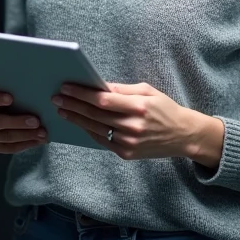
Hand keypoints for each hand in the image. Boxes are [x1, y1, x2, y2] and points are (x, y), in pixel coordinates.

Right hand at [0, 89, 48, 153]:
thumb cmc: (5, 97)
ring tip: (42, 133)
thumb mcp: (4, 91)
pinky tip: (37, 141)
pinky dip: (25, 145)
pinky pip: (9, 148)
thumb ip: (12, 91)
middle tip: (36, 121)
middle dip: (19, 123)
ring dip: (26, 136)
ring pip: (6, 137)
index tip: (11, 98)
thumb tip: (34, 93)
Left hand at [52, 82, 222, 163]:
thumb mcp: (147, 91)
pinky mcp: (126, 153)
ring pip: (95, 129)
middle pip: (94, 114)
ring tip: (63, 110)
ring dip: (76, 119)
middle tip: (56, 98)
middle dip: (73, 105)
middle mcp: (132, 126)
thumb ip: (122, 90)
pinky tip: (79, 122)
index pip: (102, 100)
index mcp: (138, 107)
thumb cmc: (165, 109)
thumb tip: (98, 86)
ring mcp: (128, 142)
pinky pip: (102, 141)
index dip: (81, 94)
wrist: (182, 135)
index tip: (66, 88)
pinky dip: (89, 131)